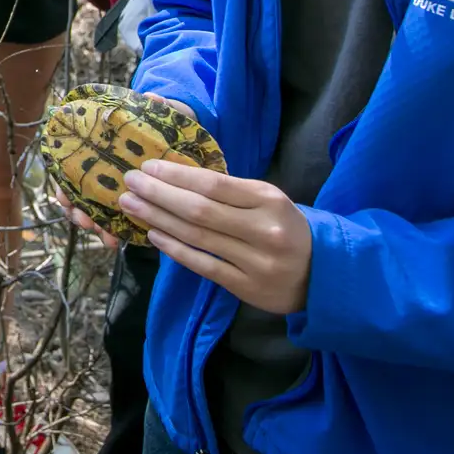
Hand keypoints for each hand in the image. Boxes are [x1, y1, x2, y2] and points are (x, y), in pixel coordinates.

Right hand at [53, 91, 196, 249]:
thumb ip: (159, 106)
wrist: (189, 137)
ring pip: (96, 211)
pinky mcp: (137, 203)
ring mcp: (119, 188)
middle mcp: (104, 169)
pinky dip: (114, 231)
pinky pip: (118, 221)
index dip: (66, 184)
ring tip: (106, 238)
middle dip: (79, 211)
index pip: (73, 166)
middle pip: (80, 194)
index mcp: (103, 148)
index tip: (66, 197)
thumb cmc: (169, 123)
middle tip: (87, 222)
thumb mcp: (165, 113)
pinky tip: (118, 241)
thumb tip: (152, 97)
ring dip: (96, 225)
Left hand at [120, 161, 312, 314]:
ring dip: (158, 219)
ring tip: (132, 205)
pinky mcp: (246, 287)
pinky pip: (203, 265)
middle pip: (199, 210)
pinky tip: (154, 234)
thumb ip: (230, 191)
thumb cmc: (284, 227)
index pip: (213, 184)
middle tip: (129, 183)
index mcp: (269, 200)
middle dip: (158, 194)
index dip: (176, 175)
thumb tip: (175, 176)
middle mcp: (263, 230)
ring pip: (197, 237)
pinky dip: (175, 249)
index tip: (148, 167)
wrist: (323, 272)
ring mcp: (255, 261)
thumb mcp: (267, 200)